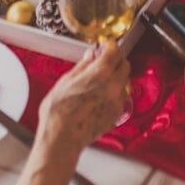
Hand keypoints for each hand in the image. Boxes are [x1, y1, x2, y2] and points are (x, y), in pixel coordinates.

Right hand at [36, 41, 129, 155]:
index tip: (104, 46)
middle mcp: (113, 85)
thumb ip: (83, 65)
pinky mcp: (116, 114)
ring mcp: (117, 101)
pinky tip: (102, 95)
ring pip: (125, 81)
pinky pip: (121, 97)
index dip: (109, 45)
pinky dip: (115, 92)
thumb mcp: (67, 80)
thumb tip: (91, 55)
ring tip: (101, 79)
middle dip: (116, 59)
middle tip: (104, 60)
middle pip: (124, 64)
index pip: (114, 50)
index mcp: (101, 73)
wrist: (61, 138)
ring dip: (117, 76)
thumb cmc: (59, 113)